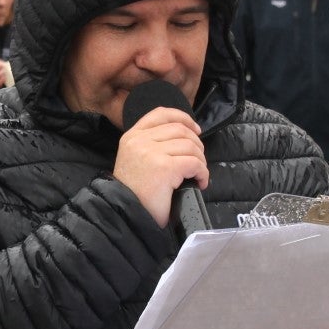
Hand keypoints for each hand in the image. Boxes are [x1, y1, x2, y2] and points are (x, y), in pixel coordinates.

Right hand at [113, 107, 207, 227]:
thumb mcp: (135, 160)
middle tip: (198, 162)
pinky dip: (203, 173)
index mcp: (132, 136)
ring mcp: (152, 152)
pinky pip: (195, 163)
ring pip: (190, 146)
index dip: (183, 117)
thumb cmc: (133, 194)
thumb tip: (185, 137)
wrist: (126, 215)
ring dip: (200, 161)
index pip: (161, 114)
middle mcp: (140, 141)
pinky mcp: (165, 167)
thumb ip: (151, 145)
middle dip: (196, 144)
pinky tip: (200, 182)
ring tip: (198, 174)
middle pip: (180, 130)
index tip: (195, 129)